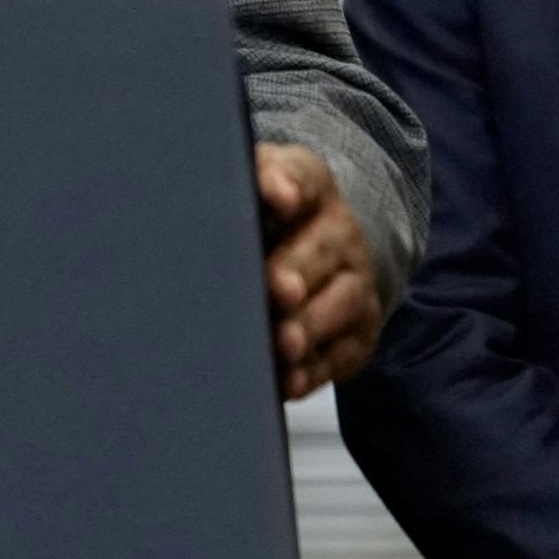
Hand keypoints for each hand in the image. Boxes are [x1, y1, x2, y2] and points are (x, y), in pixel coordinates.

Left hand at [254, 144, 379, 398]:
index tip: (279, 198)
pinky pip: (340, 354)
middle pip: (323, 249)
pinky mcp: (357, 334)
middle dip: (298, 271)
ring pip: (341, 304)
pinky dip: (313, 371)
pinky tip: (288, 381)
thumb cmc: (263, 220)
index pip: (302, 176)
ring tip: (284, 343)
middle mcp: (340, 234)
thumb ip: (235, 184)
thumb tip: (200, 180)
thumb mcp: (249, 188)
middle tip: (278, 290)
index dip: (286, 184)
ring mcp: (354, 285)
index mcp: (309, 188)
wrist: (312, 252)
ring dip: (310, 326)